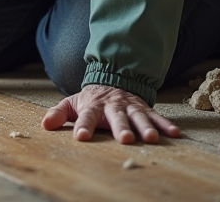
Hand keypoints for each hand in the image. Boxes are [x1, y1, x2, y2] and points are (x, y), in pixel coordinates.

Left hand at [42, 84, 179, 143]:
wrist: (112, 80)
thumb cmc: (91, 99)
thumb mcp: (71, 103)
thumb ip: (58, 113)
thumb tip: (45, 125)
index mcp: (93, 106)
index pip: (86, 117)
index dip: (83, 126)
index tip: (80, 137)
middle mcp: (113, 106)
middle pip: (116, 118)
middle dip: (121, 128)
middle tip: (124, 139)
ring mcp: (130, 107)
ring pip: (138, 117)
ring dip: (145, 128)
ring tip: (150, 139)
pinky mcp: (144, 109)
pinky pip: (156, 116)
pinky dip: (165, 124)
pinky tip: (174, 134)